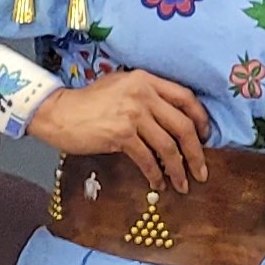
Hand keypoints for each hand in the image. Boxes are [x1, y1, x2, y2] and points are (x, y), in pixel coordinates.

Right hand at [28, 68, 211, 191]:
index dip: (201, 119)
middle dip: (197, 153)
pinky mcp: (121, 134)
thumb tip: (173, 120)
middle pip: (183, 126)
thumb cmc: (89, 102)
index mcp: (146, 80)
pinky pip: (148, 159)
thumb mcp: (121, 86)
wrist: (58, 112)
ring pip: (168, 146)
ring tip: (183, 184)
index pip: (186, 98)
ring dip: (179, 169)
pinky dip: (156, 174)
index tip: (205, 137)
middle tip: (202, 171)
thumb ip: (146, 95)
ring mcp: (132, 114)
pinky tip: (158, 184)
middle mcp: (143, 94)